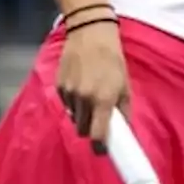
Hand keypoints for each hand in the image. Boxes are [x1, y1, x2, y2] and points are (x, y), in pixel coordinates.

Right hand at [56, 19, 129, 153]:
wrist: (90, 35)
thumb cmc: (113, 58)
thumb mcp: (124, 82)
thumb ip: (124, 107)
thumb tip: (123, 126)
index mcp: (103, 98)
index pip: (97, 134)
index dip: (99, 145)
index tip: (102, 148)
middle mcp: (84, 98)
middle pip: (83, 130)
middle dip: (91, 129)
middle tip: (99, 119)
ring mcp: (69, 93)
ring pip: (74, 118)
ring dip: (82, 114)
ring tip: (92, 95)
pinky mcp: (58, 87)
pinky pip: (66, 105)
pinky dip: (73, 102)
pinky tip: (81, 85)